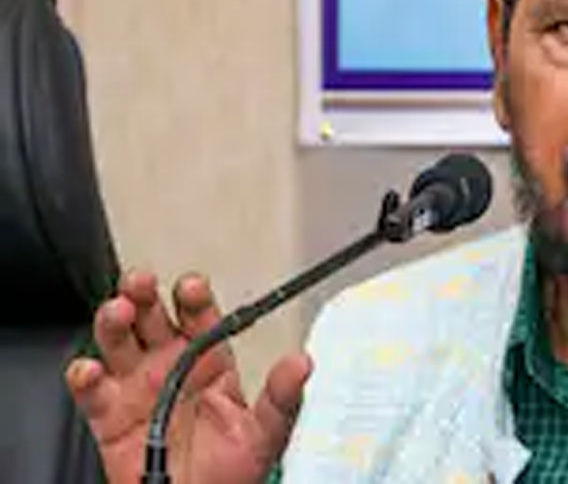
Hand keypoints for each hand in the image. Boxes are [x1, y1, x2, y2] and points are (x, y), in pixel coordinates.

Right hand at [65, 270, 311, 483]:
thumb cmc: (233, 470)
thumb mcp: (267, 431)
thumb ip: (282, 396)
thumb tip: (302, 363)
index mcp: (209, 363)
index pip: (200, 318)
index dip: (193, 298)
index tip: (190, 287)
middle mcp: (171, 367)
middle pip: (152, 318)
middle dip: (145, 295)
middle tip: (142, 284)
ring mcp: (138, 388)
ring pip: (118, 342)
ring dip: (113, 322)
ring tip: (117, 311)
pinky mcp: (110, 417)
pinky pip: (92, 392)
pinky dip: (85, 377)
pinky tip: (90, 369)